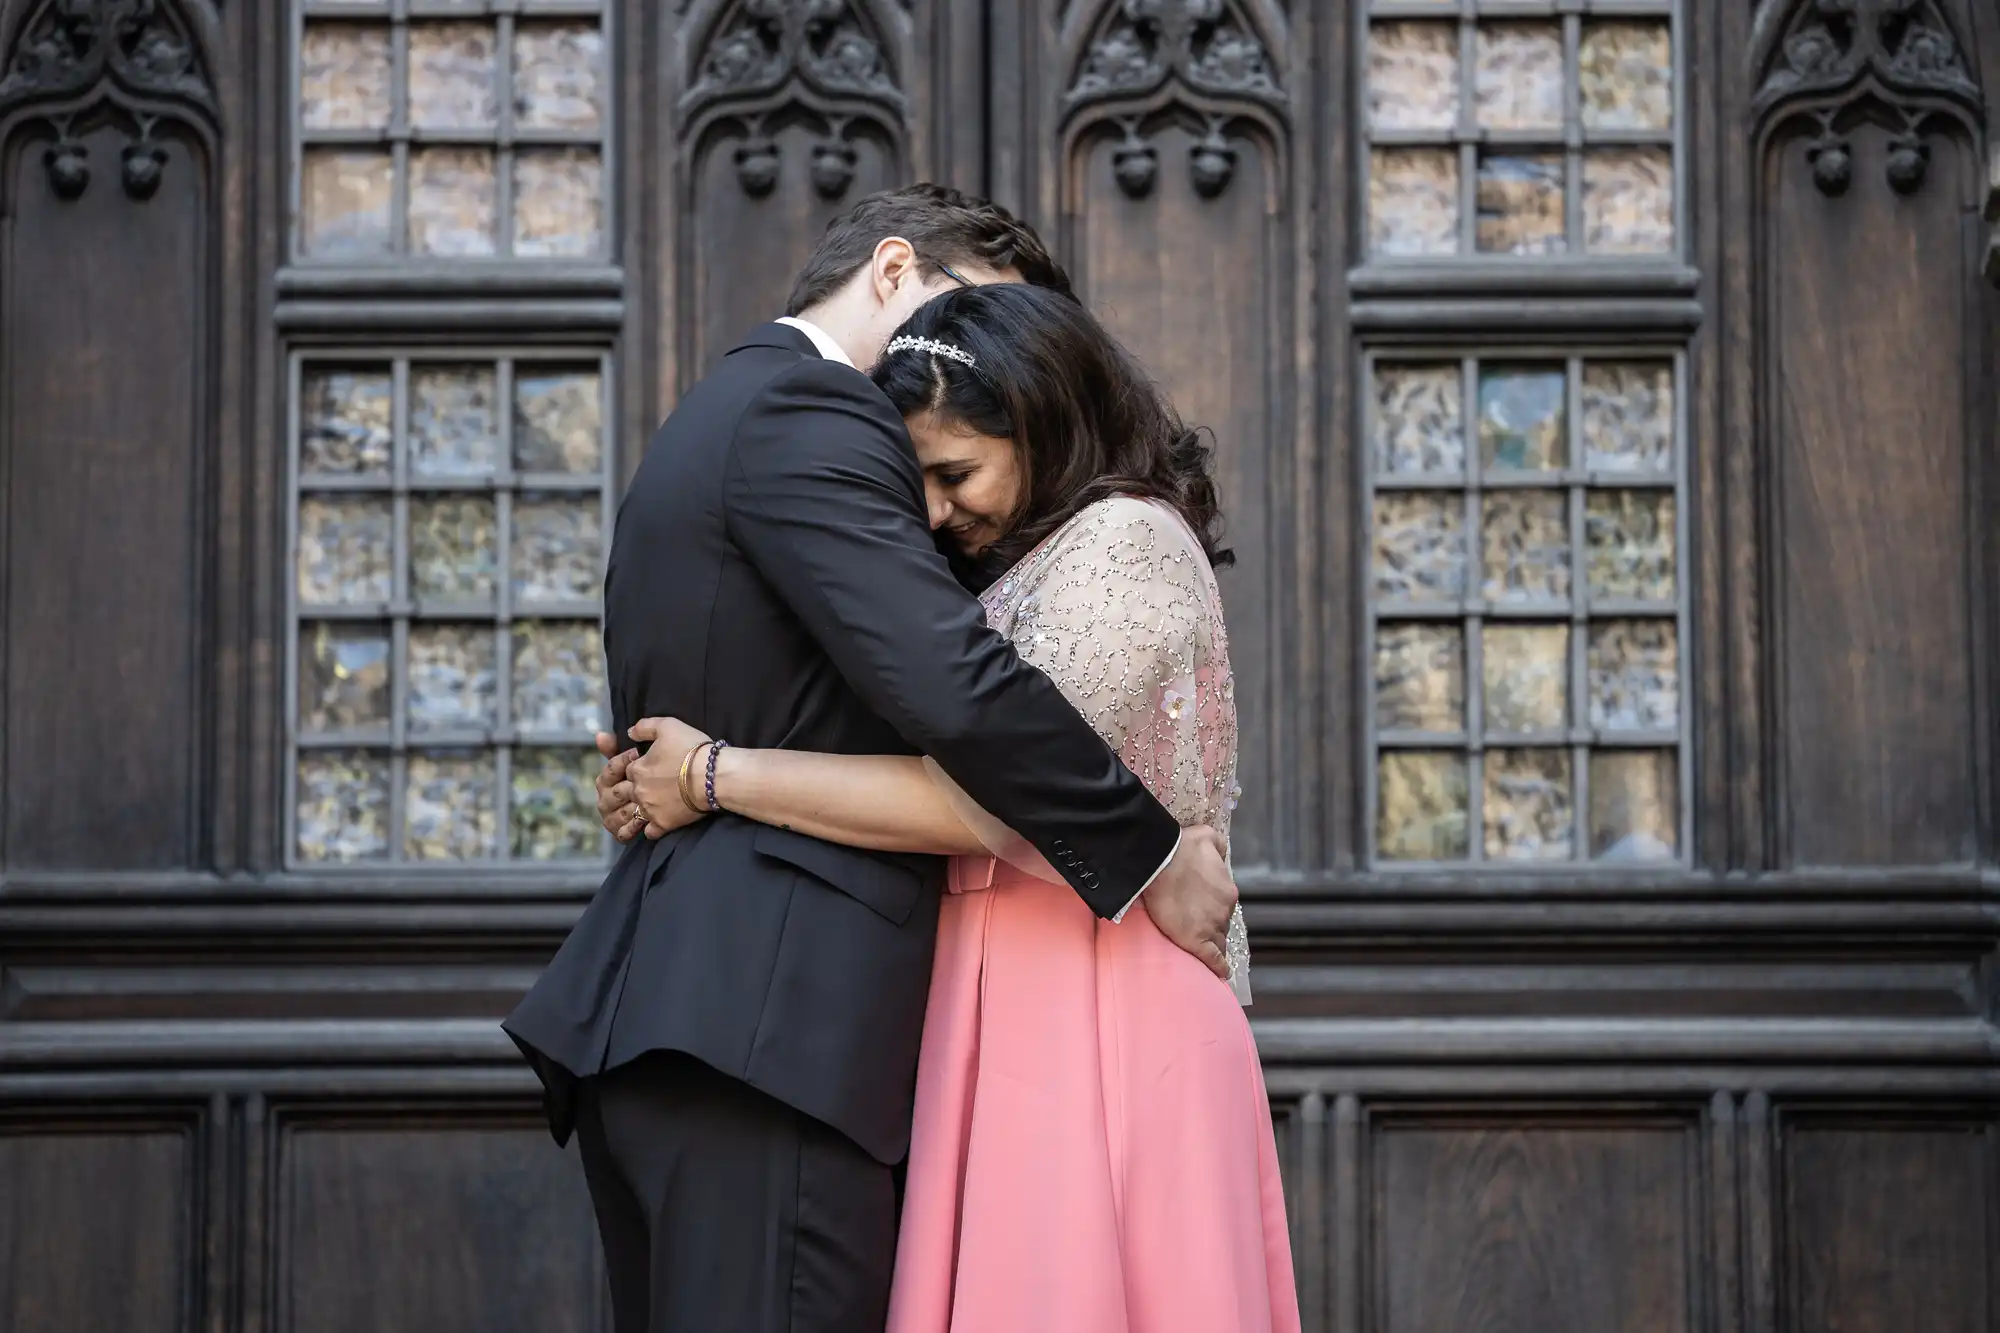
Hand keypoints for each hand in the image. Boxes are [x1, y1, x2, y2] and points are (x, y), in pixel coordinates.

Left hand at [599, 716, 714, 839]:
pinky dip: (648, 830)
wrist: (713, 775)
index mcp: (637, 768)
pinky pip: (649, 832)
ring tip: (630, 818)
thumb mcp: (668, 726)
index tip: (640, 768)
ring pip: (629, 817)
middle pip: (620, 794)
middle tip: (629, 793)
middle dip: (622, 793)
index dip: (629, 768)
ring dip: (628, 817)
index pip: (622, 769)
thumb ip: (645, 727)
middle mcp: (638, 791)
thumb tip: (630, 732)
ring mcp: (650, 809)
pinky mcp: (664, 823)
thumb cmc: (692, 749)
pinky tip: (651, 827)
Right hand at [1141, 826, 1236, 980]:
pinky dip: (1218, 967)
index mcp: (1227, 891)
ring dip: (1211, 943)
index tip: (1204, 913)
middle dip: (1211, 926)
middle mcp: (1224, 910)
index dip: (1213, 911)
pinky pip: (1214, 959)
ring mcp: (1212, 927)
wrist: (1159, 862)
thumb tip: (1221, 855)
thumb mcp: (1207, 836)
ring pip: (1217, 940)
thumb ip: (1218, 846)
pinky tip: (1220, 973)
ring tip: (1202, 948)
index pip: (1223, 908)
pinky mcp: (1197, 941)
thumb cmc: (1180, 847)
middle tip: (1195, 925)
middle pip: (1220, 924)